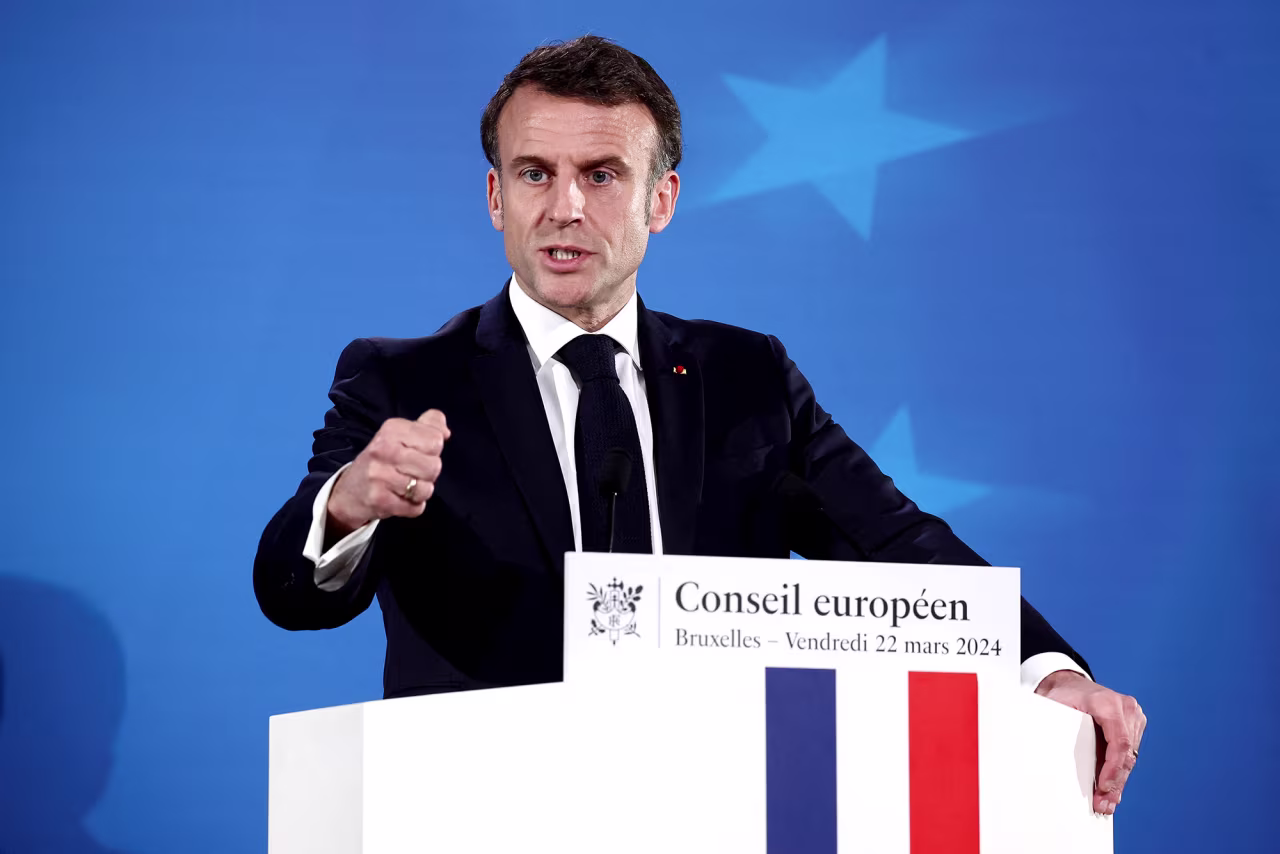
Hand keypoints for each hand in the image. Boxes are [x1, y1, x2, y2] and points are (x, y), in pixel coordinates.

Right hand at [326, 409, 450, 538]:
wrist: (349, 491)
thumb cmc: (383, 460)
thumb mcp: (401, 435)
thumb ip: (428, 427)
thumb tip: (446, 432)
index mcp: (393, 429)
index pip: (436, 440)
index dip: (432, 451)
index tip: (417, 453)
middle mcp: (384, 449)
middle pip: (434, 466)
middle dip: (428, 474)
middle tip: (411, 473)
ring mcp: (379, 475)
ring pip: (426, 489)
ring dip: (421, 492)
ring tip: (405, 487)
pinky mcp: (379, 499)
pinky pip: (415, 508)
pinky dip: (412, 507)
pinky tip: (399, 499)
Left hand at [1036, 669, 1145, 815]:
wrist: (1069, 683)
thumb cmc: (1061, 695)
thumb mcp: (1053, 707)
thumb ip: (1056, 727)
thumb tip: (1043, 754)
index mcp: (1106, 702)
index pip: (1119, 741)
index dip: (1113, 768)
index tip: (1103, 787)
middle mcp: (1125, 707)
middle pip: (1127, 753)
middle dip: (1115, 782)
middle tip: (1103, 804)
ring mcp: (1132, 715)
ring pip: (1130, 756)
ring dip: (1119, 781)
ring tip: (1107, 802)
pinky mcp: (1133, 724)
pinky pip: (1129, 752)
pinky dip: (1120, 771)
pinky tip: (1112, 788)